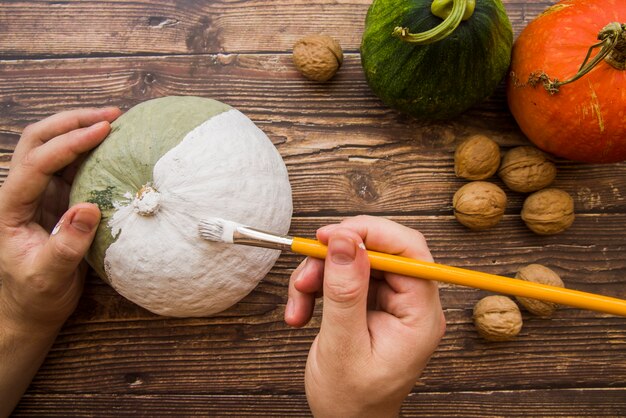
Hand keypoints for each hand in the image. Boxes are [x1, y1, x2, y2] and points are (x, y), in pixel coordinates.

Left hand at [0, 107, 120, 415]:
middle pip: (37, 140)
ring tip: (114, 121)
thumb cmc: (34, 296)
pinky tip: (112, 146)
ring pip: (52, 147)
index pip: (37, 163)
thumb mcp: (48, 277)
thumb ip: (66, 246)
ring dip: (80, 128)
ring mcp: (39, 194)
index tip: (103, 131)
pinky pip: (71, 165)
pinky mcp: (57, 200)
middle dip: (72, 121)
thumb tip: (88, 208)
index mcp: (11, 207)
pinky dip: (90, 150)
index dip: (69, 143)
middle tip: (111, 115)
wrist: (29, 309)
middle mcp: (21, 193)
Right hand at [285, 216, 445, 416]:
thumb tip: (345, 240)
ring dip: (319, 274)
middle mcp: (411, 302)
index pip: (409, 251)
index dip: (371, 234)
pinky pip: (343, 276)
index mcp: (420, 315)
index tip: (331, 235)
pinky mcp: (371, 303)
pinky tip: (302, 310)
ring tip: (298, 302)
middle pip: (378, 251)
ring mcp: (391, 302)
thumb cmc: (351, 399)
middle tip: (306, 272)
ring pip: (355, 260)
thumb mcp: (343, 346)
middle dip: (335, 257)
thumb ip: (345, 291)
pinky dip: (318, 286)